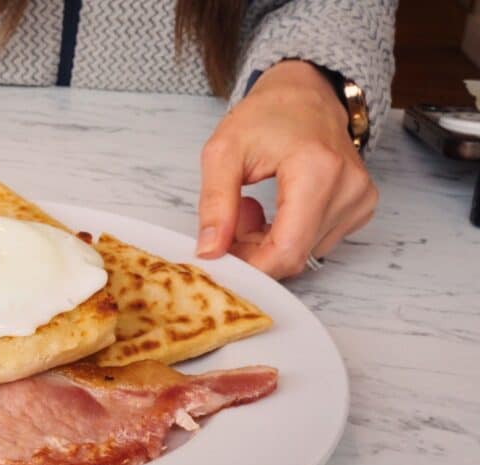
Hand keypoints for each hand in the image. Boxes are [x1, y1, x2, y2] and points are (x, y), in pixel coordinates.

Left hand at [195, 60, 377, 278]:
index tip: (220, 257)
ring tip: (251, 206)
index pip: (286, 250)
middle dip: (253, 250)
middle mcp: (349, 189)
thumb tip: (210, 251)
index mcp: (318, 171)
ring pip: (302, 253)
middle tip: (230, 218)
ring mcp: (360, 200)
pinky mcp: (360, 208)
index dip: (249, 265)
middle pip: (293, 256)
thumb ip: (214, 204)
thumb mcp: (223, 152)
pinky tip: (276, 208)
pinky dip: (287, 234)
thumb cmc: (267, 114)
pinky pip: (315, 242)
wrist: (305, 93)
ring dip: (267, 242)